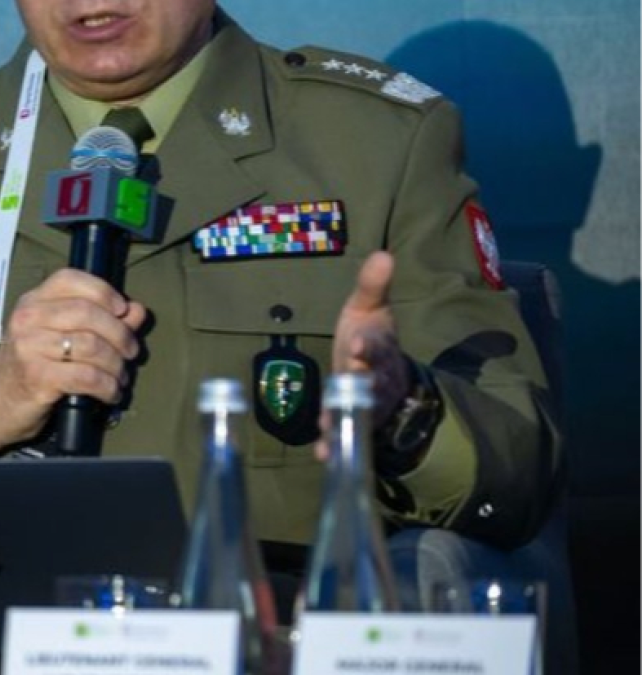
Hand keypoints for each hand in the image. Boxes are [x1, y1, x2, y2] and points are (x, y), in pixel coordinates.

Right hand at [0, 268, 147, 455]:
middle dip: (120, 334)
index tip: (122, 311)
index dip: (104, 292)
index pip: (71, 279)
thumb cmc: (27, 371)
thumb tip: (136, 311)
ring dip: (116, 364)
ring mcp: (29, 347)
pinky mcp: (37, 376)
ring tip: (119, 376)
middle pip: (88, 312)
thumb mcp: (56, 339)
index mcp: (31, 303)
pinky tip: (110, 393)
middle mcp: (27, 319)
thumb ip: (99, 321)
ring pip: (92, 345)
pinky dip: (107, 386)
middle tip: (129, 351)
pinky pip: (87, 376)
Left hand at [318, 251, 412, 459]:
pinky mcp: (355, 420)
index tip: (356, 344)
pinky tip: (321, 451)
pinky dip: (334, 442)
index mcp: (378, 346)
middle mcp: (377, 377)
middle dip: (359, 384)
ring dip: (346, 418)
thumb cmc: (368, 332)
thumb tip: (383, 253)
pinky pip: (346, 433)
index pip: (376, 345)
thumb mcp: (368, 307)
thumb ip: (372, 285)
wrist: (377, 365)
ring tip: (329, 427)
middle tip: (347, 383)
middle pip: (371, 382)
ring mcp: (368, 402)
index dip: (368, 346)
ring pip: (361, 412)